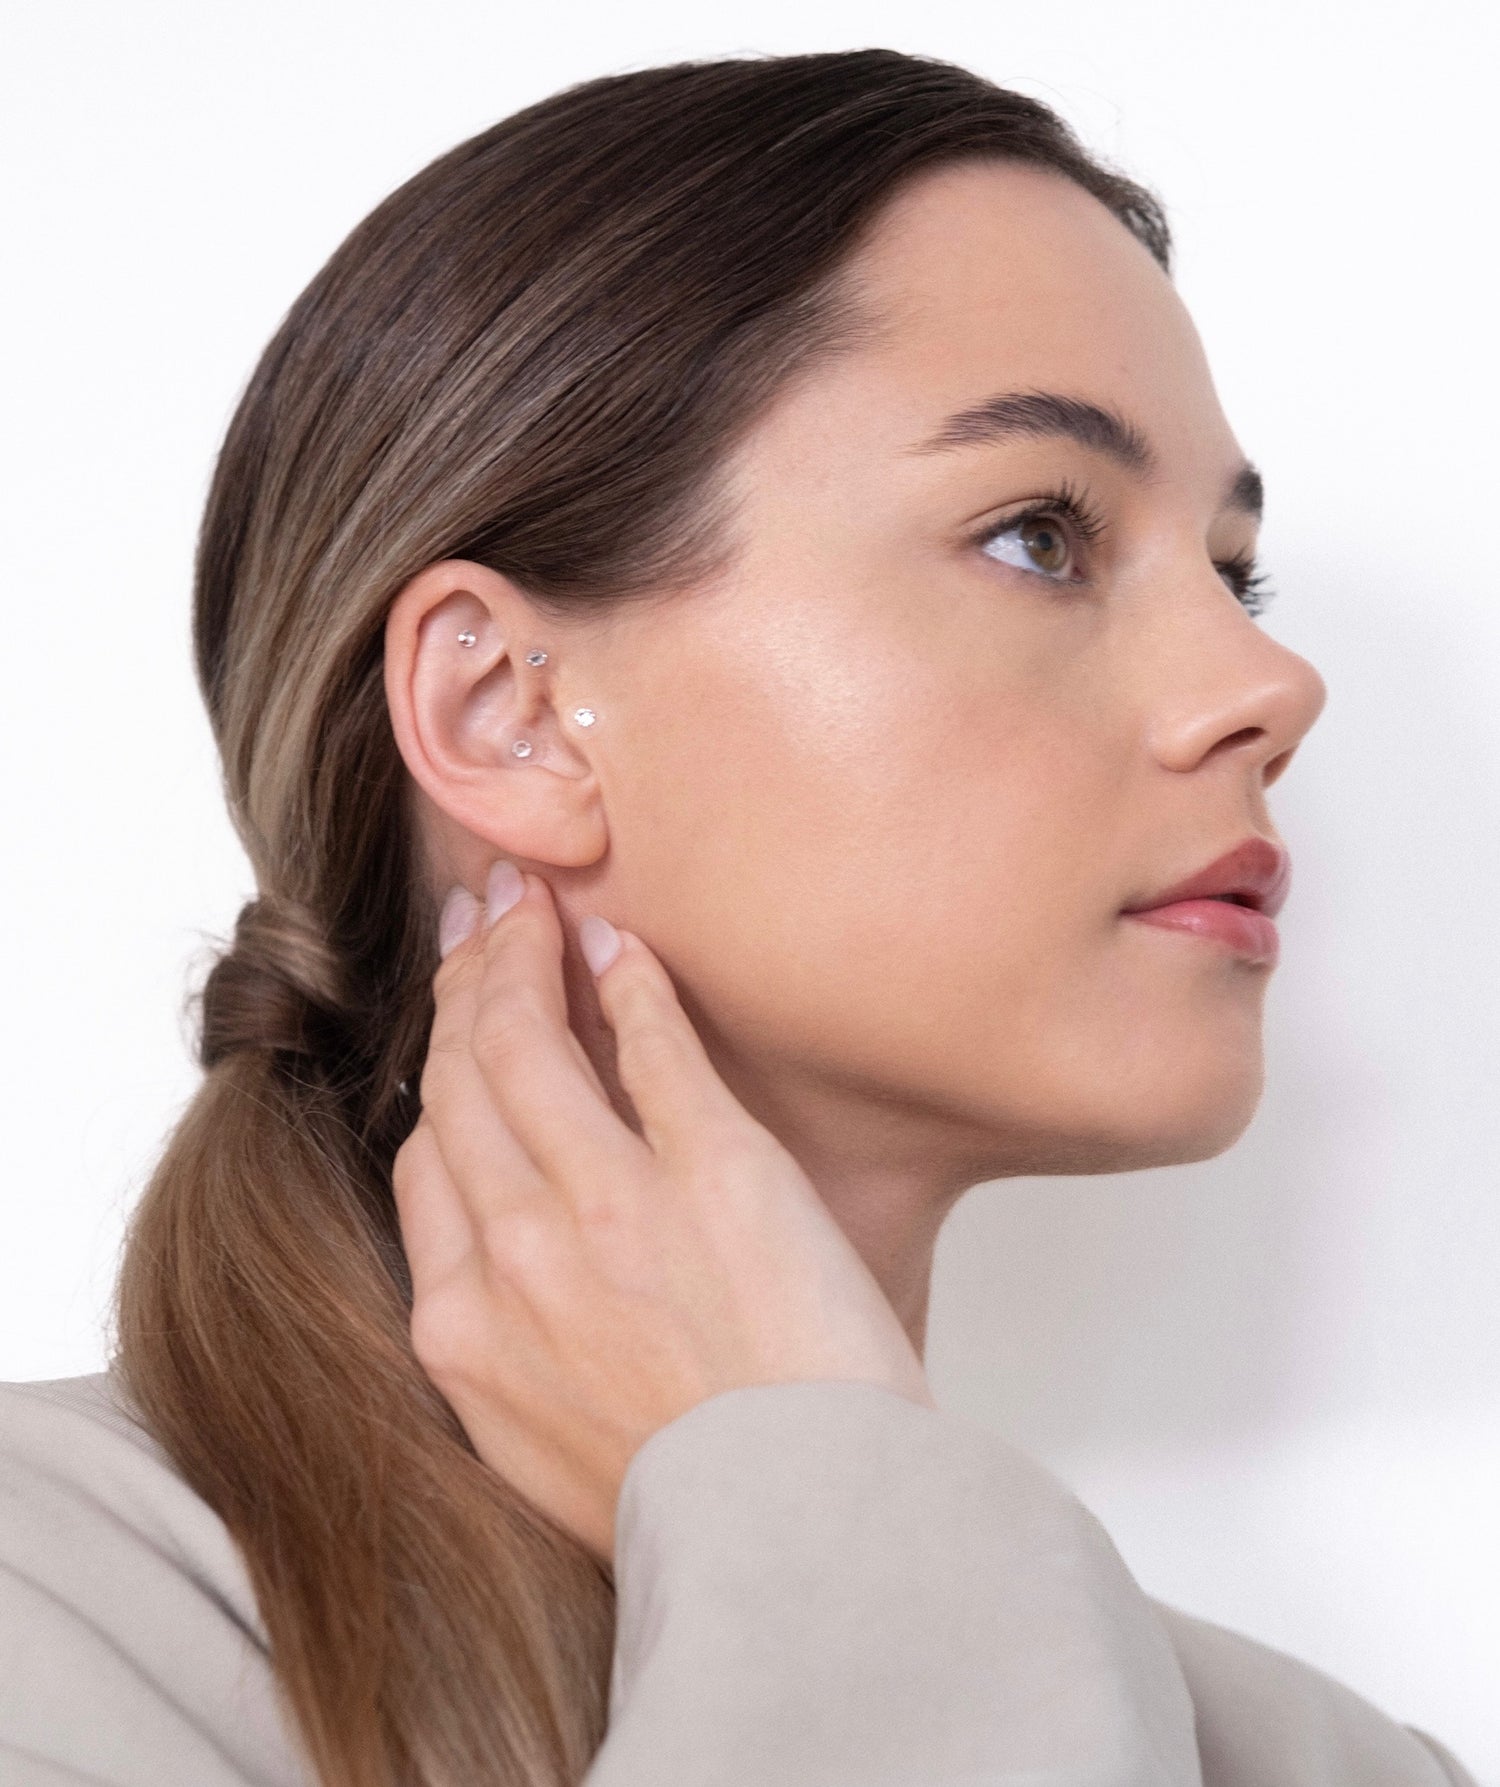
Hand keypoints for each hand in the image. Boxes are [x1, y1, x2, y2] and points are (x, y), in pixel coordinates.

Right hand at [391, 864, 934, 1564]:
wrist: (804, 1537)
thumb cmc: (692, 1497)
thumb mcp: (541, 1438)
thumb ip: (499, 1339)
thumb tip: (497, 1249)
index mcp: (463, 1330)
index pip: (425, 1158)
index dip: (437, 1071)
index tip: (456, 1025)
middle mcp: (517, 1255)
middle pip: (464, 1080)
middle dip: (466, 984)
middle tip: (480, 920)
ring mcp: (610, 1206)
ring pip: (531, 1042)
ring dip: (525, 956)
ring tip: (532, 908)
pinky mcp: (714, 1170)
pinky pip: (651, 1043)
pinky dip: (630, 982)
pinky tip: (621, 946)